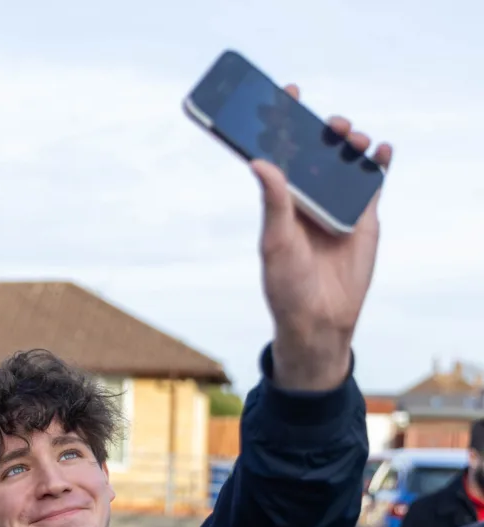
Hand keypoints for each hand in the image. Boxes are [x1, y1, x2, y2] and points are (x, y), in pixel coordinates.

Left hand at [252, 84, 392, 390]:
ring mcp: (337, 204)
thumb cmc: (286, 284)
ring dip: (350, 143)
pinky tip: (381, 150)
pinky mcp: (364, 216)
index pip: (279, 153)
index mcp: (281, 201)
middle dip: (323, 130)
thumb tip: (259, 162)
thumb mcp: (276, 242)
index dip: (281, 123)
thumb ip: (274, 203)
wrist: (320, 320)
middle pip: (316, 151)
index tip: (285, 93)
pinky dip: (378, 161)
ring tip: (351, 139)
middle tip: (328, 123)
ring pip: (345, 161)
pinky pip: (373, 180)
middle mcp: (308, 198)